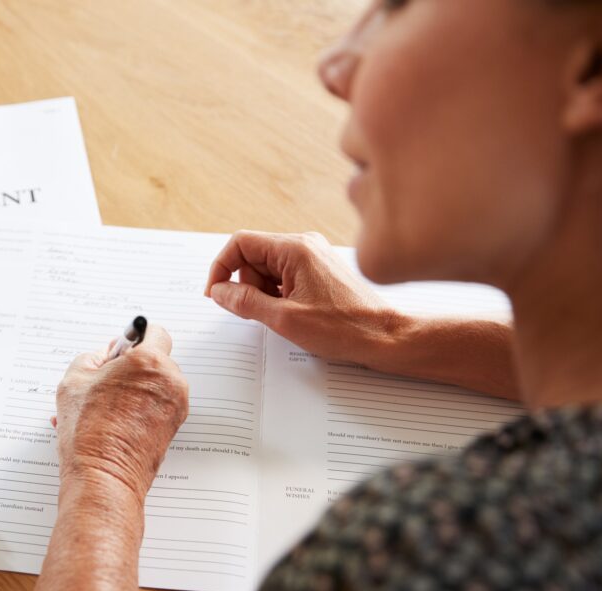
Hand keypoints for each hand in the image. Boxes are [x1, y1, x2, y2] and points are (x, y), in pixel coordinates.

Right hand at [53, 325, 188, 500]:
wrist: (103, 477)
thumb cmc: (88, 432)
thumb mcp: (74, 380)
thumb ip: (93, 356)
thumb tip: (107, 354)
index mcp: (149, 361)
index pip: (155, 332)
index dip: (136, 336)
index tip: (122, 346)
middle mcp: (170, 381)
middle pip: (155, 359)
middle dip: (133, 366)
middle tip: (106, 380)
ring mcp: (176, 405)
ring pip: (157, 384)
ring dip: (136, 388)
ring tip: (103, 405)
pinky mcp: (174, 426)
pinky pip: (159, 405)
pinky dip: (140, 407)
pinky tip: (113, 420)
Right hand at [205, 230, 399, 365]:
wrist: (385, 336)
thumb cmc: (344, 328)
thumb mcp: (284, 319)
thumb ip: (245, 302)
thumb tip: (220, 292)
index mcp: (295, 249)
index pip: (241, 243)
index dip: (221, 267)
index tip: (216, 293)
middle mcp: (304, 245)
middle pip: (253, 256)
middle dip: (246, 285)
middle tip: (259, 312)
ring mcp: (312, 256)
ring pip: (267, 268)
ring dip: (263, 292)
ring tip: (283, 315)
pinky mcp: (318, 270)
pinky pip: (283, 276)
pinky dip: (278, 294)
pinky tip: (293, 313)